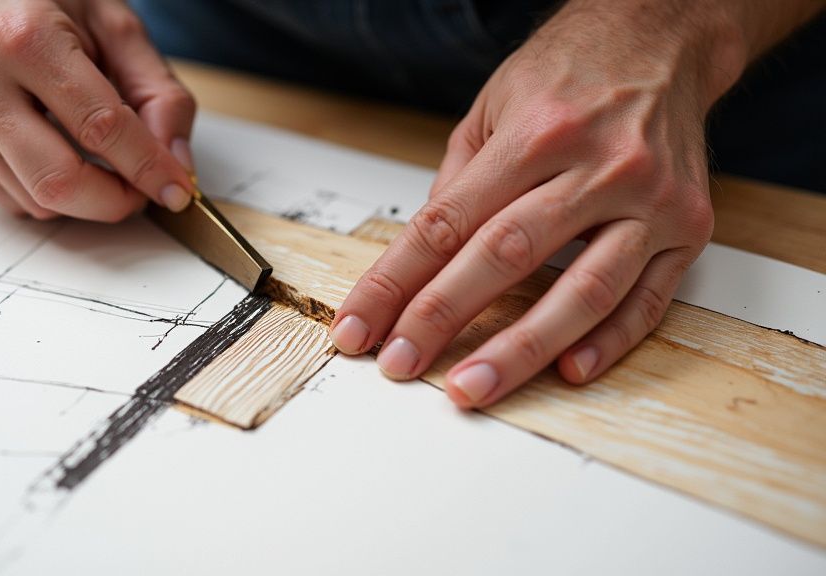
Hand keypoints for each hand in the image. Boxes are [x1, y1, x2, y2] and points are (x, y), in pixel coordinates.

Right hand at [0, 0, 195, 220]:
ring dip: (81, 194)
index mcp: (26, 38)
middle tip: (140, 189)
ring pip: (36, 200)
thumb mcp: (111, 20)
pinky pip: (8, 196)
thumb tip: (175, 162)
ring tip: (92, 153)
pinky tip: (48, 145)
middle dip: (114, 201)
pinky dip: (42, 187)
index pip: (101, 127)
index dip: (149, 167)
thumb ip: (155, 90)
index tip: (176, 189)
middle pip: (59, 182)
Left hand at [330, 1, 736, 408]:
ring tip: (472, 388)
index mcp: (535, 133)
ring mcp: (648, 200)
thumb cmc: (570, 72)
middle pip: (504, 257)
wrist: (664, 38)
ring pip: (581, 291)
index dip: (395, 283)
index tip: (359, 327)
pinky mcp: (687, 227)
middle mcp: (596, 165)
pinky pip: (648, 300)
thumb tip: (420, 260)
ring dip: (521, 349)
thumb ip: (459, 183)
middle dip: (442, 318)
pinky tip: (568, 372)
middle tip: (399, 365)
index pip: (446, 224)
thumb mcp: (494, 106)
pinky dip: (609, 342)